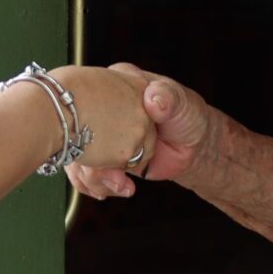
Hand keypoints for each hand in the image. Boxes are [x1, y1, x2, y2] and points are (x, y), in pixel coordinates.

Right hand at [68, 65, 213, 199]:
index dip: (89, 117)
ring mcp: (104, 134)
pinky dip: (97, 185)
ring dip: (95, 176)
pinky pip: (88, 171)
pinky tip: (115, 188)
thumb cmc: (187, 115)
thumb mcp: (180, 101)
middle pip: (79, 131)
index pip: (90, 97)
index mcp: (119, 85)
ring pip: (80, 155)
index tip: (100, 136)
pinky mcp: (106, 156)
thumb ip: (167, 97)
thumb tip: (153, 99)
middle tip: (113, 170)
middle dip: (91, 158)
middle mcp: (106, 108)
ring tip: (119, 183)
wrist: (193, 145)